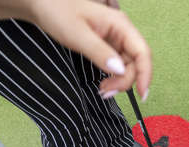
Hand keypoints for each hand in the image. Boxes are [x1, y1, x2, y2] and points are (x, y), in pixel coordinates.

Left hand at [28, 0, 150, 98]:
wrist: (43, 5)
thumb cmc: (58, 12)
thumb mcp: (77, 35)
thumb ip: (99, 52)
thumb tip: (119, 70)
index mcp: (120, 25)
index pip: (142, 52)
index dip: (145, 74)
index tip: (141, 94)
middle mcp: (121, 32)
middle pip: (136, 62)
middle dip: (126, 80)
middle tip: (106, 92)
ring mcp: (115, 39)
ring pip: (128, 65)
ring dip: (119, 81)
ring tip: (103, 89)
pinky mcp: (107, 46)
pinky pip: (117, 64)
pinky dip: (113, 77)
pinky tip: (103, 82)